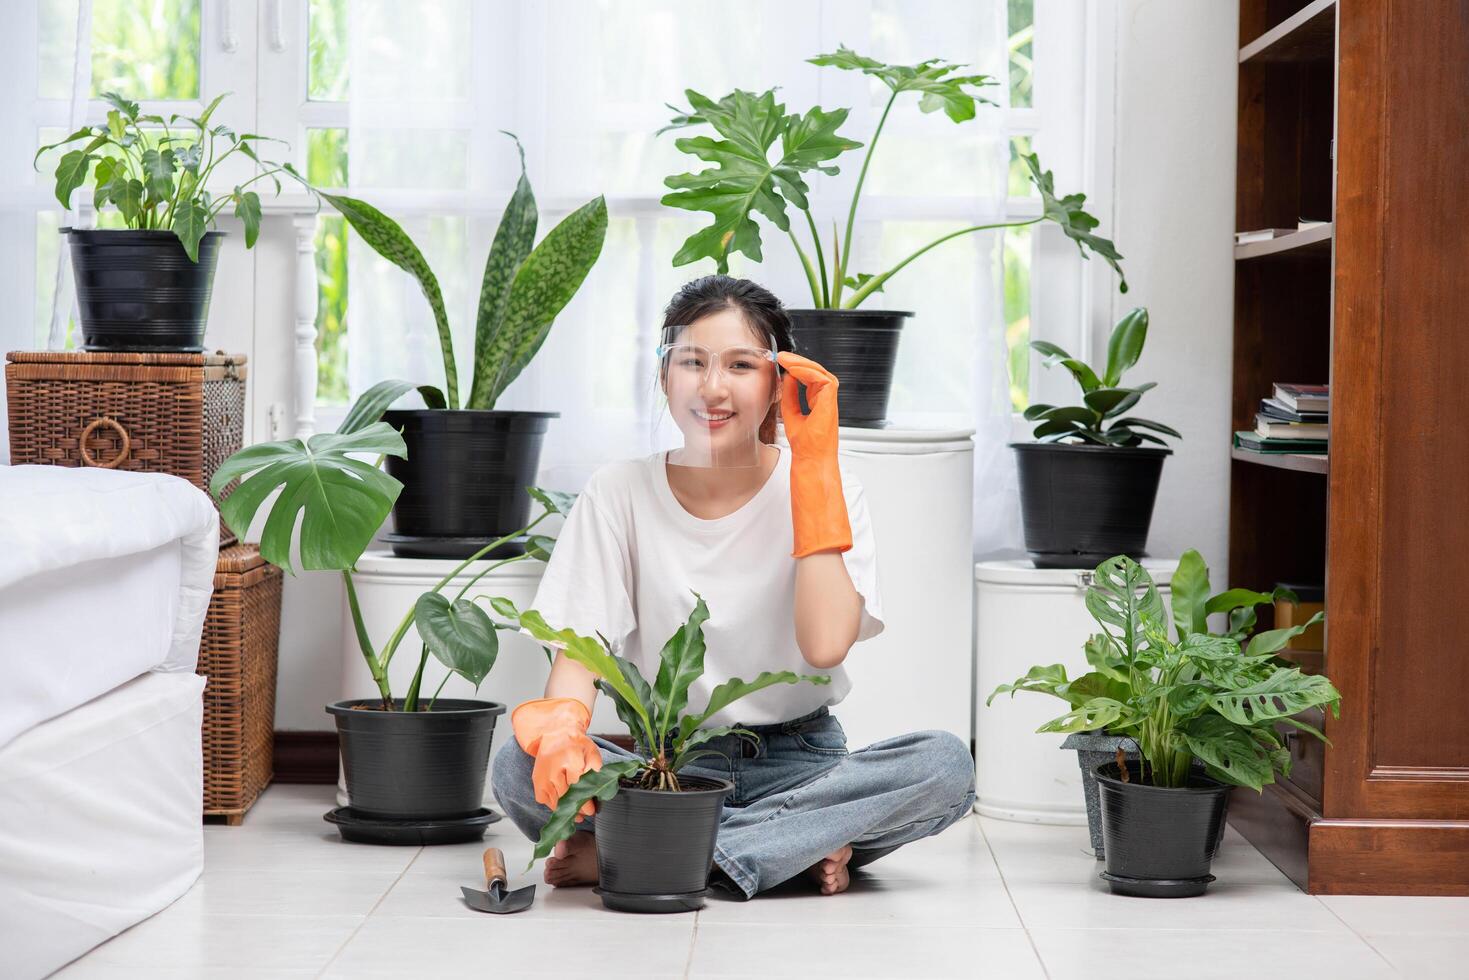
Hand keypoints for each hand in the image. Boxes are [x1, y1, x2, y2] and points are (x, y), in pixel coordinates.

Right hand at [511, 697, 602, 821]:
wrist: (556, 733)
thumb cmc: (576, 743)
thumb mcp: (592, 751)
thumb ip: (595, 768)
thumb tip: (598, 786)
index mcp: (570, 760)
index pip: (577, 787)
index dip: (584, 802)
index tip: (591, 810)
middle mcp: (554, 770)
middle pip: (565, 797)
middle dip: (576, 809)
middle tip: (586, 814)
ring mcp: (543, 776)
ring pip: (554, 801)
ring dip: (565, 811)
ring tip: (576, 816)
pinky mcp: (537, 780)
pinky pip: (544, 799)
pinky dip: (553, 805)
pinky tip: (562, 806)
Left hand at [777, 352, 839, 460]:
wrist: (811, 459)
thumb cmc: (805, 445)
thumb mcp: (790, 412)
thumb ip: (790, 394)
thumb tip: (787, 376)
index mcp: (818, 402)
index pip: (810, 377)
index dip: (796, 368)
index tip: (781, 362)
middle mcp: (826, 399)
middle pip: (816, 371)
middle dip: (798, 361)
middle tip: (781, 356)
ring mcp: (829, 400)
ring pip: (820, 372)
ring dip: (801, 363)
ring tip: (785, 359)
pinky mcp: (830, 401)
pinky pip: (822, 379)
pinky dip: (807, 372)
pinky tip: (793, 370)